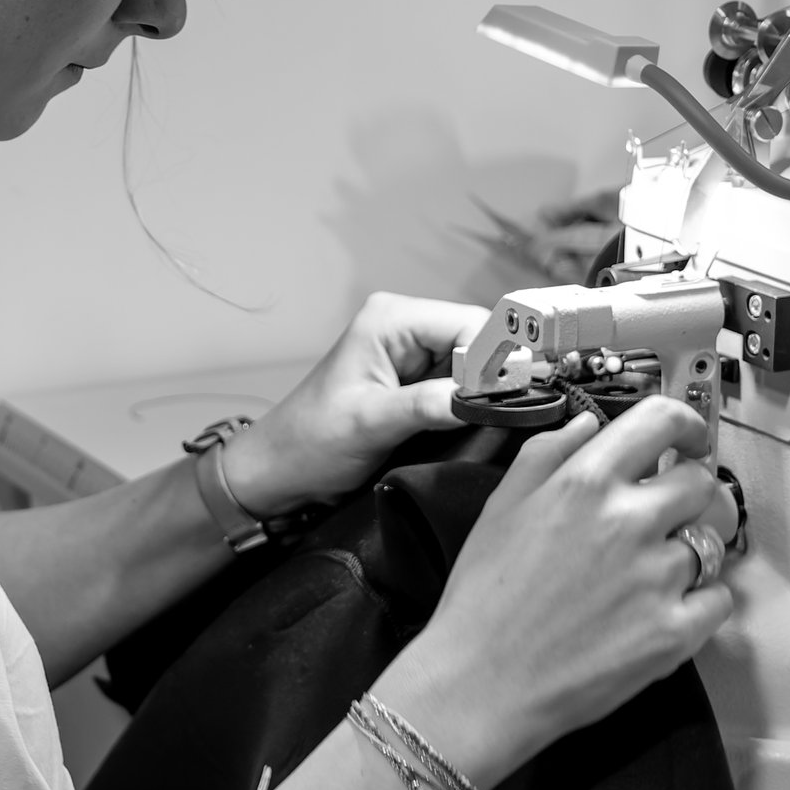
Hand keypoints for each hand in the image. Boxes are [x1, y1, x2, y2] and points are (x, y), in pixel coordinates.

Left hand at [222, 293, 491, 513]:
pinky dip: (469, 403)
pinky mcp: (413, 379)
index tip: (512, 398)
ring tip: (483, 423)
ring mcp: (409, 352)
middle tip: (504, 415)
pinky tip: (468, 424)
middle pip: (478, 340)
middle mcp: (404, 324)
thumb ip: (427, 405)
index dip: (496, 359)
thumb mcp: (370, 423)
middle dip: (493, 377)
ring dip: (481, 393)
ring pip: (474, 363)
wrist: (277, 471)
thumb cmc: (309, 443)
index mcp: (391, 318)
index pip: (470, 323)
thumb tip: (484, 398)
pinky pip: (459, 383)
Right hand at [374, 398, 735, 789]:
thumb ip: (547, 453)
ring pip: (713, 540)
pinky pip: (720, 598)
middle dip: (690, 492)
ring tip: (659, 567)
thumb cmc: (483, 597)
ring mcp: (657, 579)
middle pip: (702, 482)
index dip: (686, 424)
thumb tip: (588, 424)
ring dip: (693, 547)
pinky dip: (704, 600)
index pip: (663, 420)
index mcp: (585, 482)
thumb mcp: (501, 506)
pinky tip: (667, 607)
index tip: (687, 439)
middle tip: (669, 512)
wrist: (480, 684)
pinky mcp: (674, 633)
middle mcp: (629, 522)